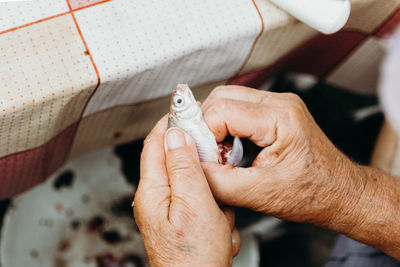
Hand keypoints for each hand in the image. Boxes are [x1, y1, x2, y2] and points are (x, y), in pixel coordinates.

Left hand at [134, 116, 239, 266]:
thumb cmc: (193, 257)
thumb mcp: (193, 203)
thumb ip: (183, 165)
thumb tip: (175, 133)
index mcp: (153, 190)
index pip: (156, 142)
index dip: (171, 123)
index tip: (187, 110)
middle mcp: (158, 198)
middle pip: (179, 161)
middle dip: (203, 169)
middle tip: (216, 179)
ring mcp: (172, 210)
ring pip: (197, 183)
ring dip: (213, 197)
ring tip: (218, 218)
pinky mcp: (185, 221)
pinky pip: (204, 203)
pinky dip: (216, 212)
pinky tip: (218, 229)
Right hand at [200, 86, 363, 227]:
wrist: (340, 192)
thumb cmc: (313, 193)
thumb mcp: (262, 194)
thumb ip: (220, 182)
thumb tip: (192, 168)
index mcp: (281, 118)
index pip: (222, 111)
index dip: (203, 135)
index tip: (201, 157)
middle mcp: (281, 103)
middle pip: (222, 97)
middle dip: (205, 126)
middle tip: (204, 153)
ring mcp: (279, 104)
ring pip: (228, 99)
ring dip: (214, 125)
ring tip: (217, 152)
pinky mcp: (275, 112)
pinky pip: (239, 107)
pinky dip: (226, 125)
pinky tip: (228, 147)